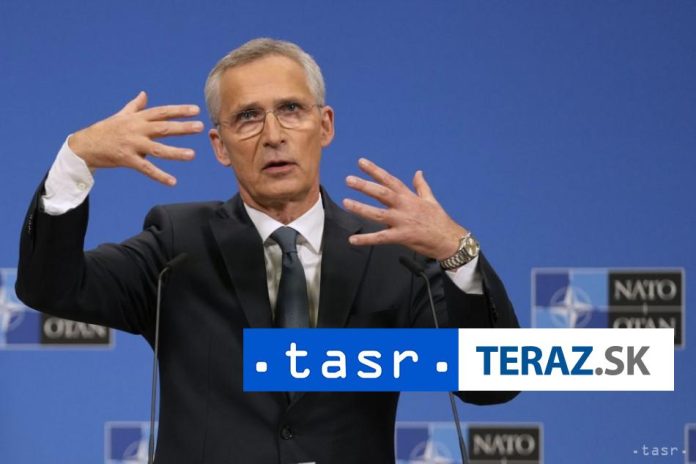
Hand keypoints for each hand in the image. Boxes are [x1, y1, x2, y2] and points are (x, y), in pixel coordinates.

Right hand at [68, 91, 203, 185]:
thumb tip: (144, 94)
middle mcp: (137, 130)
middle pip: (163, 128)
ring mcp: (132, 145)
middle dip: (182, 127)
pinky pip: (146, 169)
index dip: (179, 110)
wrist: (85, 145)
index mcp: (137, 119)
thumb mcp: (121, 116)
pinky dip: (159, 176)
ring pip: (158, 149)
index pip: (162, 112)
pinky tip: (173, 182)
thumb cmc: (105, 130)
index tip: (196, 110)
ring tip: (192, 155)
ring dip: (176, 152)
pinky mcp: (127, 159)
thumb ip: (135, 106)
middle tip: (200, 127)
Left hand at [343, 158, 467, 260]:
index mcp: (409, 197)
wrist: (449, 240)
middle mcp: (404, 206)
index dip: (375, 170)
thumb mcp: (431, 200)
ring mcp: (402, 221)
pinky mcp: (401, 237)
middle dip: (364, 186)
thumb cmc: (439, 220)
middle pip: (381, 193)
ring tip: (346, 203)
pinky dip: (366, 239)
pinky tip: (352, 240)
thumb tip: (418, 172)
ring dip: (361, 208)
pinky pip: (380, 238)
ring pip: (378, 213)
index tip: (361, 162)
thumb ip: (421, 186)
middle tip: (348, 180)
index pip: (389, 180)